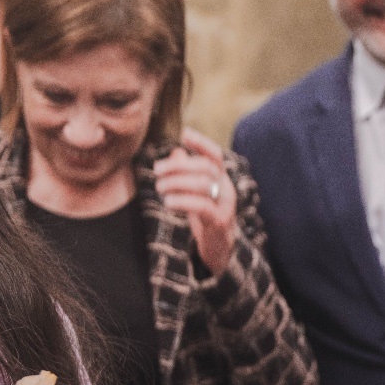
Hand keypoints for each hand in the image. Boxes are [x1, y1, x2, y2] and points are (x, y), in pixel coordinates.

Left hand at [154, 127, 237, 275]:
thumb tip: (176, 151)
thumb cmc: (206, 219)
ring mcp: (225, 206)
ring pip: (202, 184)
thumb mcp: (195, 194)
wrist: (221, 250)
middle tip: (157, 169)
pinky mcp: (219, 223)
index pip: (215, 156)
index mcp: (222, 179)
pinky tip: (168, 201)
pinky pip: (201, 206)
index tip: (185, 134)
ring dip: (176, 183)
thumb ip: (187, 174)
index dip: (201, 143)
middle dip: (179, 165)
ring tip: (159, 187)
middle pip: (205, 167)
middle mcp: (227, 189)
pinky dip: (182, 201)